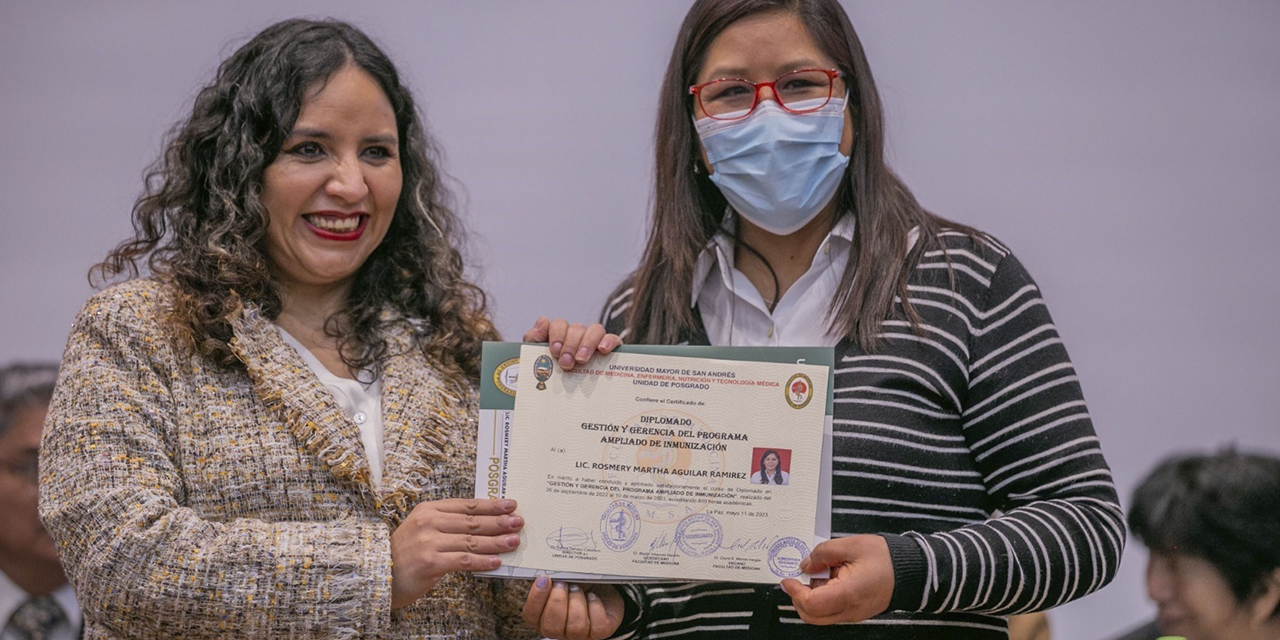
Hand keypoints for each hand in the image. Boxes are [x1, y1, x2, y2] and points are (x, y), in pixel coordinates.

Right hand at [390, 498, 523, 608]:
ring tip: (513, 541)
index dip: (491, 505)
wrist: (378, 574)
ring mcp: (429, 542)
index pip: (466, 505)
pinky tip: (496, 561)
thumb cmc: (404, 553)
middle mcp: (428, 522)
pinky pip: (463, 560)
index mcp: (428, 509)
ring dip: (496, 541)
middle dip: (499, 521)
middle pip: (472, 521)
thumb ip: (448, 524)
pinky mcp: (430, 562)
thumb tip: (484, 525)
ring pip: (471, 541)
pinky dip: (482, 561)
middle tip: (518, 522)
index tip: (510, 505)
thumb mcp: (422, 529)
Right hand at [522, 578, 622, 638]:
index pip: (531, 615)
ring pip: (576, 627)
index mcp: (542, 618)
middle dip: (557, 602)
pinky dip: (595, 607)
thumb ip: (552, 578)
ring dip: (577, 602)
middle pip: (551, 627)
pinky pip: (597, 626)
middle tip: (563, 583)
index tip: (544, 579)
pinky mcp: (599, 633)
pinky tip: (592, 596)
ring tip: (578, 588)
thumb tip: (547, 568)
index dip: (536, 598)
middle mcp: (559, 630)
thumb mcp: (563, 578)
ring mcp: (579, 634)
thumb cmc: (578, 583)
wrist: (602, 589)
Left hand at [524, 317, 622, 370]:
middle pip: (577, 328)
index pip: (559, 324)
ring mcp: (595, 341)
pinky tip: (603, 350)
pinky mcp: (611, 349)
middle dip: (570, 345)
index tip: (555, 351)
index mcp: (560, 335)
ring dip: (588, 343)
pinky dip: (608, 341)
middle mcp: (578, 335)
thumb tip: (543, 321)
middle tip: (566, 363)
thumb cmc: (550, 377)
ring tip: (582, 359)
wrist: (563, 399)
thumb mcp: (536, 358)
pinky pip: (613, 338)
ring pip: (595, 329)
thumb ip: (534, 338)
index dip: (557, 335)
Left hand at [779, 534, 893, 624]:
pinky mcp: (856, 613)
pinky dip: (822, 599)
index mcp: (848, 594)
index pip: (811, 604)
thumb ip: (823, 553)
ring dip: (810, 599)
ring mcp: (853, 615)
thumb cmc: (885, 557)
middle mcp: (849, 610)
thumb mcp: (851, 545)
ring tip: (817, 574)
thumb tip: (805, 565)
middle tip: (797, 578)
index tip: (787, 578)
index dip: (794, 591)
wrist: (911, 570)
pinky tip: (827, 579)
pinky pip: (832, 612)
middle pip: (812, 616)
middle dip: (798, 598)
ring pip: (821, 616)